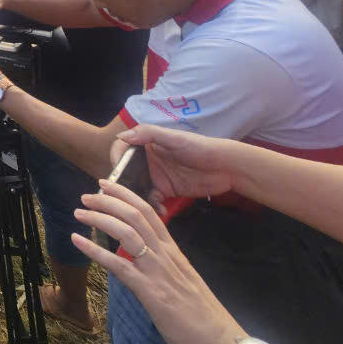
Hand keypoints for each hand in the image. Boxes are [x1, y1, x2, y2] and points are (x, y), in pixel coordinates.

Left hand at [72, 180, 243, 343]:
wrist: (221, 341)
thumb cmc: (202, 314)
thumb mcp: (183, 280)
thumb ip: (164, 264)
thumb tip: (144, 254)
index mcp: (174, 252)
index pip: (149, 213)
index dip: (126, 195)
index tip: (106, 185)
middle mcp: (166, 256)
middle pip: (135, 216)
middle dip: (108, 201)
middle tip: (86, 195)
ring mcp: (158, 272)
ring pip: (126, 233)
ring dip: (99, 219)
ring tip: (79, 213)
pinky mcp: (150, 292)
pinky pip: (118, 266)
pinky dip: (95, 251)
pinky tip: (77, 241)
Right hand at [110, 124, 238, 208]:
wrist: (226, 167)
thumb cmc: (199, 147)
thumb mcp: (174, 138)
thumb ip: (148, 134)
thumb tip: (121, 136)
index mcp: (147, 144)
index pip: (122, 149)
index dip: (116, 159)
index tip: (116, 171)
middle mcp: (149, 160)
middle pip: (127, 171)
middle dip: (123, 183)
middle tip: (123, 196)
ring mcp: (157, 176)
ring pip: (138, 187)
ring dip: (138, 197)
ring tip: (143, 206)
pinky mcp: (167, 190)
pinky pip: (153, 199)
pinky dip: (154, 205)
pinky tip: (161, 209)